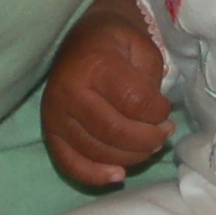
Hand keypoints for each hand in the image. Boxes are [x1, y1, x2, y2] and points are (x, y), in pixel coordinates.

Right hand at [42, 0, 171, 186]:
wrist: (82, 39)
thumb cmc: (117, 44)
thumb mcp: (143, 47)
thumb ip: (151, 82)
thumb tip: (155, 121)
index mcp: (94, 63)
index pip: (133, 102)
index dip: (158, 113)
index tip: (166, 109)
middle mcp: (68, 90)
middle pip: (114, 131)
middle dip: (148, 139)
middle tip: (164, 133)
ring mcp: (55, 114)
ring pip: (96, 151)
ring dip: (131, 157)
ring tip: (149, 146)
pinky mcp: (49, 131)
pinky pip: (69, 163)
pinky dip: (95, 175)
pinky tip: (118, 175)